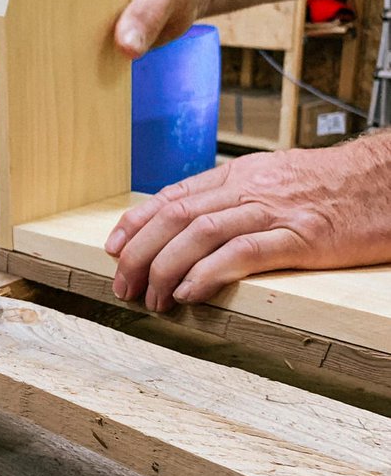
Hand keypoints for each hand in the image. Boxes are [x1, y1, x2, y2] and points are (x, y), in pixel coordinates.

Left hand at [104, 136, 390, 310]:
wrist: (387, 180)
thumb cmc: (333, 187)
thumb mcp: (274, 182)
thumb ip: (233, 200)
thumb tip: (190, 224)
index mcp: (239, 176)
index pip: (173, 196)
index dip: (136, 223)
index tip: (112, 248)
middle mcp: (248, 189)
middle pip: (175, 216)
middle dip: (139, 253)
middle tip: (122, 285)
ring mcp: (274, 211)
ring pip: (200, 233)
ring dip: (165, 268)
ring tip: (150, 299)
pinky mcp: (301, 237)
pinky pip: (244, 253)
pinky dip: (208, 273)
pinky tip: (189, 293)